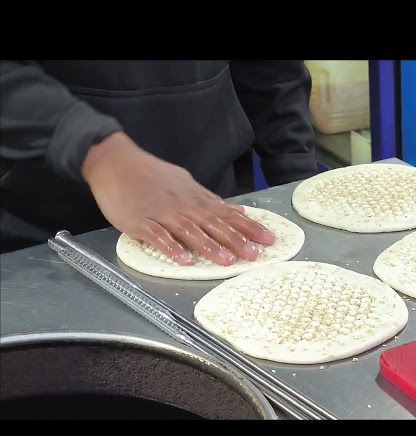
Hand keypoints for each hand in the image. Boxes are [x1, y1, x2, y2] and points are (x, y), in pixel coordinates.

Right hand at [82, 132, 275, 265]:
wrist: (114, 162)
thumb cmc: (151, 174)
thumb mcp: (186, 183)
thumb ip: (211, 200)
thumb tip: (238, 210)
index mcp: (195, 198)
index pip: (228, 214)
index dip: (249, 227)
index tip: (269, 239)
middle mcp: (183, 206)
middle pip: (214, 224)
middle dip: (236, 240)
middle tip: (256, 255)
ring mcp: (162, 214)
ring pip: (190, 231)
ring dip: (210, 246)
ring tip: (227, 261)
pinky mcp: (140, 222)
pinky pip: (158, 236)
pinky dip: (172, 248)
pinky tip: (184, 260)